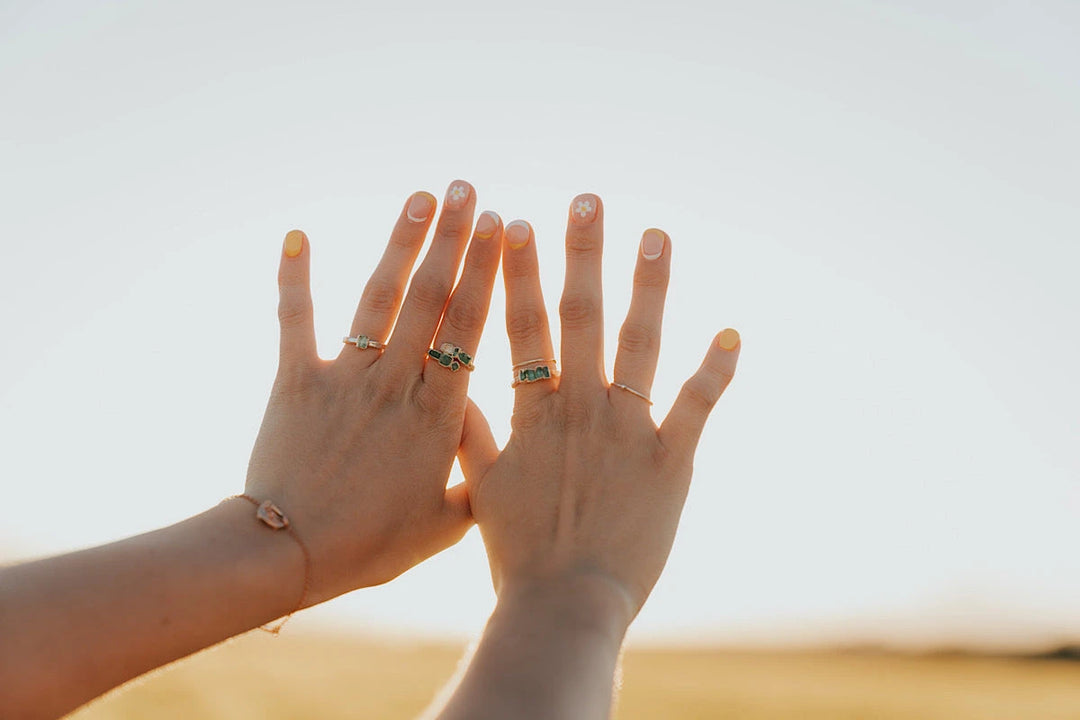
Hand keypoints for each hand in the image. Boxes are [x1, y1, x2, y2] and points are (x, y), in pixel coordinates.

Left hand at [245, 180, 502, 604]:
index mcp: (439, 415)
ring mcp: (345, 378)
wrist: (291, 555)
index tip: (503, 229)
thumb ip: (481, 479)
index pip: (470, 329)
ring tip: (420, 197)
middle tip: (468, 191)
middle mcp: (396, 384)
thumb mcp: (447, 524)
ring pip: (378, 298)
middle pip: (430, 299)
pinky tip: (296, 231)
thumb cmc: (373, 546)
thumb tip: (510, 451)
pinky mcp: (295, 381)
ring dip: (400, 243)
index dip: (487, 274)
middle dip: (452, 240)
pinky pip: (295, 319)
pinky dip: (295, 275)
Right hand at [459, 194, 739, 621]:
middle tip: (587, 199)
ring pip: (638, 342)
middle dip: (581, 253)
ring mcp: (627, 430)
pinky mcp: (671, 459)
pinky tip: (731, 331)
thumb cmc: (518, 555)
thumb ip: (474, 437)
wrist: (564, 607)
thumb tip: (456, 397)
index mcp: (532, 414)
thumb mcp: (481, 491)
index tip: (513, 223)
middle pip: (578, 316)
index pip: (520, 327)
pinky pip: (697, 404)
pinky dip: (716, 368)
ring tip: (655, 234)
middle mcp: (579, 408)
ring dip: (648, 285)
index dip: (518, 272)